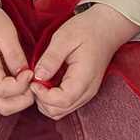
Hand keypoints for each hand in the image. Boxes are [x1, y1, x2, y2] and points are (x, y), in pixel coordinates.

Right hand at [0, 0, 34, 115]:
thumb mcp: (4, 30)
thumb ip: (15, 54)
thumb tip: (27, 74)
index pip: (3, 91)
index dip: (22, 86)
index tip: (31, 71)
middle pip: (4, 106)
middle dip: (24, 99)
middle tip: (33, 80)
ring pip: (3, 105)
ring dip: (21, 99)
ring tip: (30, 79)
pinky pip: (2, 97)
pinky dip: (16, 95)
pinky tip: (24, 79)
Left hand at [31, 3, 139, 119]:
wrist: (106, 28)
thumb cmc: (86, 29)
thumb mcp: (64, 38)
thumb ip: (51, 58)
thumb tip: (38, 77)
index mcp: (84, 78)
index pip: (61, 101)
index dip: (42, 95)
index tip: (32, 80)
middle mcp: (87, 91)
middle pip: (59, 111)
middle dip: (41, 100)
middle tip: (33, 80)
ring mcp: (86, 92)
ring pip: (61, 110)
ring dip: (46, 101)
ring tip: (39, 80)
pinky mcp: (83, 90)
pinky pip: (65, 103)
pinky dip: (52, 98)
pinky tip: (47, 81)